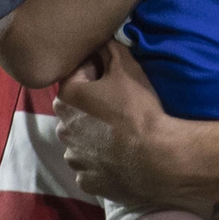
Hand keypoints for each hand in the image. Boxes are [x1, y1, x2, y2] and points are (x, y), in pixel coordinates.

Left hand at [53, 41, 192, 205]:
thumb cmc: (139, 110)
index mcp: (67, 97)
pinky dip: (100, 160)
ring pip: (80, 139)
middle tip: (120, 105)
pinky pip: (89, 165)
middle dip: (91, 104)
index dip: (97, 72)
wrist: (156, 158)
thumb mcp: (127, 68)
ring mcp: (73, 157)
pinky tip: (119, 156)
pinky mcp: (86, 180)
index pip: (76, 74)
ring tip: (120, 133)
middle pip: (76, 108)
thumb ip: (109, 48)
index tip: (116, 78)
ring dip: (93, 134)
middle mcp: (62, 128)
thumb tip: (100, 40)